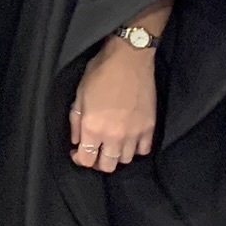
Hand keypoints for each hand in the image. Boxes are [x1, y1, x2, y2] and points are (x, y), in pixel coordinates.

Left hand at [69, 38, 156, 173]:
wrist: (129, 59)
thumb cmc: (100, 73)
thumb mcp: (79, 95)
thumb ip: (75, 121)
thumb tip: (76, 141)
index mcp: (93, 128)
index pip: (87, 160)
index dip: (79, 159)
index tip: (78, 152)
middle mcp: (114, 136)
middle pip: (108, 166)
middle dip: (98, 161)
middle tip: (95, 150)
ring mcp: (134, 133)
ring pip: (125, 160)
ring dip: (116, 155)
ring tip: (111, 143)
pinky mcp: (150, 127)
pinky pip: (143, 150)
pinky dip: (136, 148)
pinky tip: (129, 139)